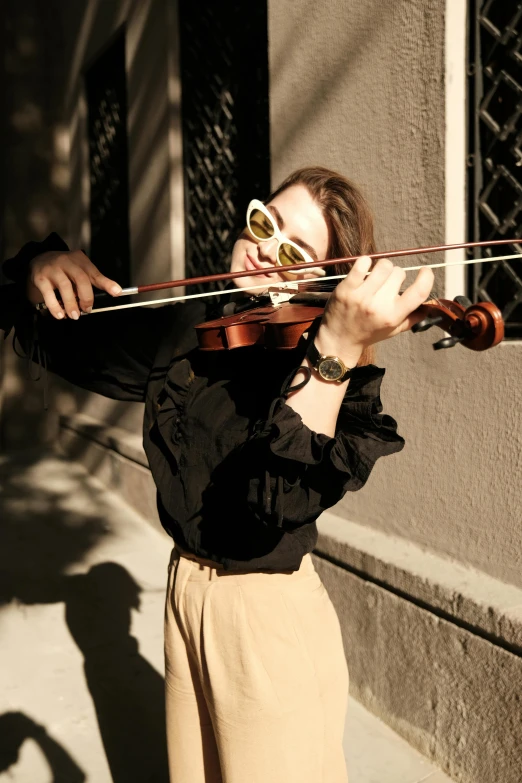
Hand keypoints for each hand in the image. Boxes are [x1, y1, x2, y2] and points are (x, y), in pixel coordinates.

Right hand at [27, 250, 121, 319]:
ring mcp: (52, 269)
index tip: (117, 292)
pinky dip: (55, 307)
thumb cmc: (64, 269)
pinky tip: (60, 314)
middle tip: (87, 309)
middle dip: (86, 297)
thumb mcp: (81, 270)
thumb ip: (96, 281)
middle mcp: (66, 262)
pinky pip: (49, 294)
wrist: (39, 260)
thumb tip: (115, 292)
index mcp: (80, 260)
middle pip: (81, 279)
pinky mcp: (40, 278)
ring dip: (71, 304)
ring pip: (65, 287)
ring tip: (75, 315)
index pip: (94, 273)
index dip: (106, 283)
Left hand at [317, 256, 433, 360]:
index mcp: (393, 316)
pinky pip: (363, 263)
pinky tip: (364, 270)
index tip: (425, 271)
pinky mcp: (346, 288)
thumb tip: (431, 305)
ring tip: (376, 277)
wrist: (338, 340)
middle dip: (396, 276)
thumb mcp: (393, 331)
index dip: (426, 277)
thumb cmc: (369, 333)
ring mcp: (361, 296)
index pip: (419, 292)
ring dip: (382, 268)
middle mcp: (378, 306)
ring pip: (383, 265)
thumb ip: (413, 318)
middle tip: (387, 285)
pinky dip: (365, 262)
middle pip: (399, 273)